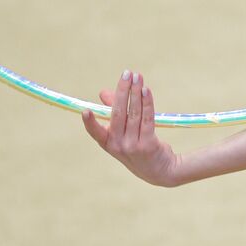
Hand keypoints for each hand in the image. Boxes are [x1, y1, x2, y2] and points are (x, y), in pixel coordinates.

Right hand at [82, 70, 180, 187]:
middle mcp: (119, 146)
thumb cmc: (137, 147)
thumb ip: (113, 112)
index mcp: (108, 144)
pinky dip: (147, 102)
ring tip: (138, 76)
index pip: (96, 133)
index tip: (85, 111)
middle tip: (127, 73)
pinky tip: (146, 90)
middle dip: (122, 91)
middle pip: (118, 114)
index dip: (90, 123)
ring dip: (136, 92)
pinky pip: (147, 119)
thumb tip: (103, 92)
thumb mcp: (122, 134)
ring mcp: (133, 146)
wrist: (160, 171)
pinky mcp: (149, 144)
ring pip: (134, 114)